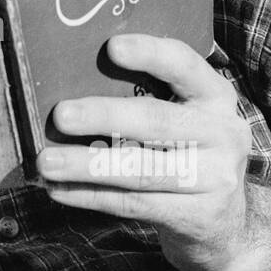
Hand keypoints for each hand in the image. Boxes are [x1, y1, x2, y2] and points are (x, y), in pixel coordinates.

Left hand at [36, 34, 258, 270]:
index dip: (150, 54)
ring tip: (45, 161)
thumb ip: (147, 96)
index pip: (185, 66)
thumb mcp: (183, 117)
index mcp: (216, 96)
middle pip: (157, 121)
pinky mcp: (199, 216)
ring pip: (141, 170)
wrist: (225, 223)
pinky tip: (57, 190)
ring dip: (86, 165)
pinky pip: (134, 204)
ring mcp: (215, 178)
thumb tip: (69, 79)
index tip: (111, 47)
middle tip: (60, 115)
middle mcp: (224, 133)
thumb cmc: (185, 152)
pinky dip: (90, 196)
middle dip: (104, 116)